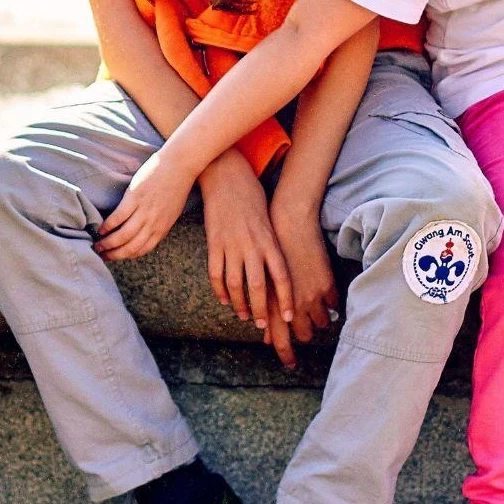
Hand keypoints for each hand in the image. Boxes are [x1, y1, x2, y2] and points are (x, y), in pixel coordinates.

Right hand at [95, 152, 193, 259]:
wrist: (179, 166)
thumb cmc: (176, 188)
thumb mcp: (171, 213)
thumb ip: (158, 224)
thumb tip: (145, 233)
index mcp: (162, 228)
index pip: (141, 249)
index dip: (126, 256)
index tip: (115, 257)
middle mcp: (153, 224)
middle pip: (130, 246)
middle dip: (114, 254)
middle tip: (101, 255)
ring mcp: (144, 211)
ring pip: (123, 235)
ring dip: (108, 243)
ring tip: (97, 245)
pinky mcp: (135, 198)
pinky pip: (118, 217)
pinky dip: (108, 226)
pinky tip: (101, 229)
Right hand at [199, 150, 293, 332]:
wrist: (227, 177)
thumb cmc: (254, 198)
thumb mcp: (270, 222)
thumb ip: (274, 247)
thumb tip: (281, 272)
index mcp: (269, 241)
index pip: (281, 277)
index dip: (286, 299)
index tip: (290, 317)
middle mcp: (252, 246)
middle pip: (258, 287)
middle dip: (262, 310)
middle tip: (264, 326)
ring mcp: (231, 246)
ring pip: (235, 285)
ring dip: (240, 304)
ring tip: (245, 317)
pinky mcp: (214, 244)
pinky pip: (216, 274)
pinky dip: (220, 291)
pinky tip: (225, 301)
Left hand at [271, 200, 338, 343]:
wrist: (288, 226)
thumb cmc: (270, 255)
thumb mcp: (264, 286)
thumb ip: (267, 312)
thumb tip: (266, 336)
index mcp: (272, 305)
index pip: (280, 340)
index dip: (286, 355)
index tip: (291, 364)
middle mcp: (292, 305)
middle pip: (306, 334)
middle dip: (306, 332)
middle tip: (306, 325)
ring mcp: (311, 297)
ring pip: (322, 322)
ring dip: (320, 318)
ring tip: (317, 307)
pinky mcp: (326, 286)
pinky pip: (333, 306)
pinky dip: (330, 303)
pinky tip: (325, 294)